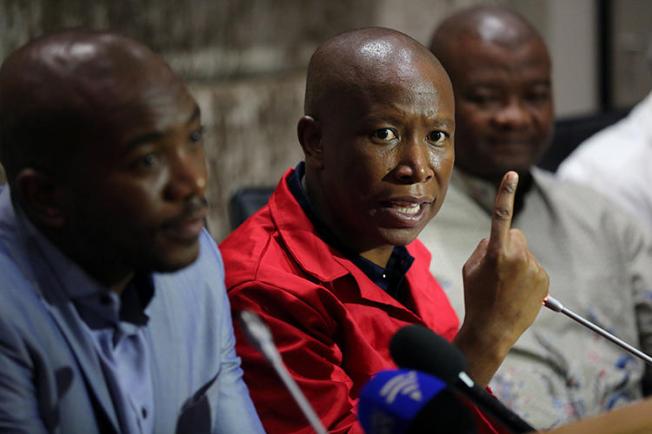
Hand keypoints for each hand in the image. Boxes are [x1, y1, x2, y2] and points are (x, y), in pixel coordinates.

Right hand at [453, 171, 548, 385]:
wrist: (493, 330)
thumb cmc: (476, 298)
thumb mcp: (470, 268)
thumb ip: (483, 248)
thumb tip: (494, 240)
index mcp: (496, 252)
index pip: (501, 215)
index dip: (505, 193)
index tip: (512, 174)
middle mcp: (518, 256)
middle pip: (515, 235)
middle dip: (507, 244)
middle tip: (496, 267)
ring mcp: (533, 268)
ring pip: (524, 251)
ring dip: (516, 261)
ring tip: (505, 284)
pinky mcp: (543, 278)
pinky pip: (532, 266)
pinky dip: (525, 274)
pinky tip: (516, 291)